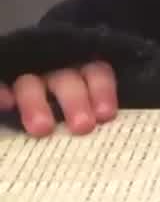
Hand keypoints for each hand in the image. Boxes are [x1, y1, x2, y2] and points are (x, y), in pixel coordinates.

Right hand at [0, 62, 117, 136]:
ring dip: (36, 104)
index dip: (103, 90)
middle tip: (82, 127)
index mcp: (80, 75)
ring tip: (42, 129)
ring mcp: (27, 80)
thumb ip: (95, 115)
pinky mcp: (5, 86)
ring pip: (30, 84)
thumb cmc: (70, 122)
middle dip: (75, 102)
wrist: (19, 126)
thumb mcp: (87, 113)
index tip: (105, 115)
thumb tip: (106, 125)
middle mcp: (54, 74)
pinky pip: (1, 85)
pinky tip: (6, 104)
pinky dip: (2, 93)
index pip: (96, 73)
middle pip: (66, 80)